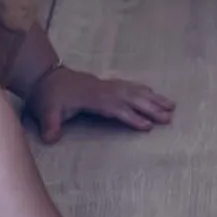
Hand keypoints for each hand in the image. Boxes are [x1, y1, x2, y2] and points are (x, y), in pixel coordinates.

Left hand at [27, 64, 174, 141]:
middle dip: (151, 107)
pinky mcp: (108, 84)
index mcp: (92, 98)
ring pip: (135, 91)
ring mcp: (108, 85)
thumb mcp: (45, 111)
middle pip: (132, 98)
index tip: (148, 126)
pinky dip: (145, 90)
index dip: (131, 117)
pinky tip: (154, 94)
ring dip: (154, 98)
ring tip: (172, 106)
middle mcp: (105, 90)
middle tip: (169, 118)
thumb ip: (50, 125)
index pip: (116, 108)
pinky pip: (131, 86)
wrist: (46, 77)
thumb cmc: (48, 96)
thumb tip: (51, 139)